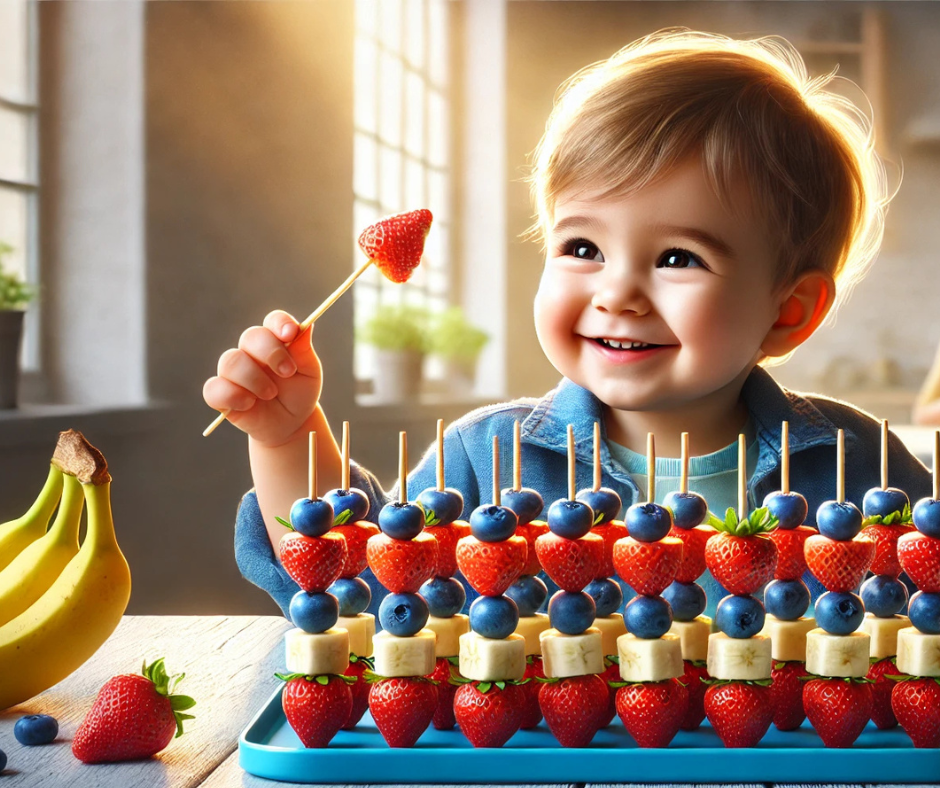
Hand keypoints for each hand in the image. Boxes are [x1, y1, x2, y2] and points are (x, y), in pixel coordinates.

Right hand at [203, 311, 321, 446]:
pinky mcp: (220, 393)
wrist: (291, 424)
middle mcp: (251, 352)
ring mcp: (233, 372)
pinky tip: (249, 404)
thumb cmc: (299, 394)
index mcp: (275, 341)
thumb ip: (304, 351)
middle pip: (250, 336)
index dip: (280, 323)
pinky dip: (232, 395)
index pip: (273, 321)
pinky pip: (213, 388)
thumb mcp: (309, 373)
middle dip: (271, 353)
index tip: (290, 334)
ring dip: (254, 378)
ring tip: (271, 394)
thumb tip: (307, 326)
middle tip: (288, 372)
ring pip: (230, 361)